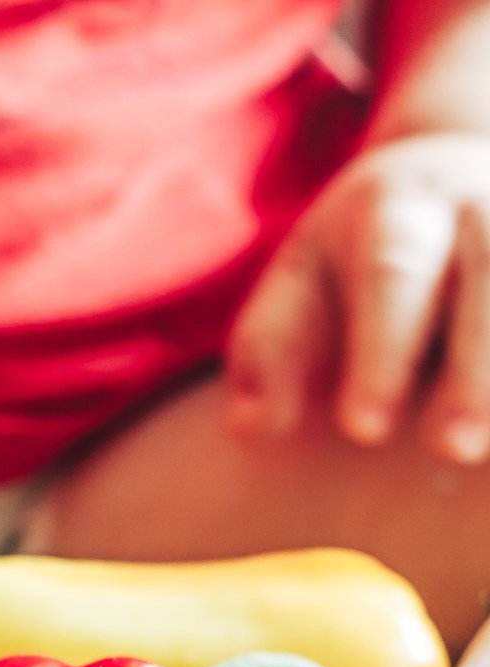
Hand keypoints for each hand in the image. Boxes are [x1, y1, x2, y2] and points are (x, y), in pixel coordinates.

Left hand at [226, 133, 489, 463]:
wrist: (451, 166)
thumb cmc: (359, 249)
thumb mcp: (302, 280)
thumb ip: (271, 350)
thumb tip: (249, 430)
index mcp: (398, 206)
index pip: (392, 274)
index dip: (381, 352)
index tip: (363, 431)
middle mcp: (484, 204)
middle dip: (476, 369)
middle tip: (453, 450)